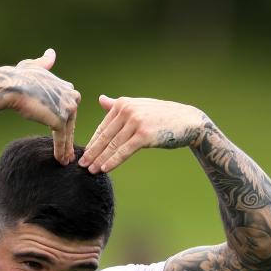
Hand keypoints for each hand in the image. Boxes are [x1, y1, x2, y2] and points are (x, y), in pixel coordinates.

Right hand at [5, 49, 79, 164]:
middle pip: (71, 121)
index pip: (69, 108)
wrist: (11, 86)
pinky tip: (61, 161)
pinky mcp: (61, 121)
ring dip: (66, 147)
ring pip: (68, 132)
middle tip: (69, 152)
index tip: (63, 132)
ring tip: (65, 160)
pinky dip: (61, 151)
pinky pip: (62, 139)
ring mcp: (67, 109)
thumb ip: (44, 63)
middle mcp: (71, 96)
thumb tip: (51, 54)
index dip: (65, 121)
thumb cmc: (18, 77)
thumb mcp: (34, 66)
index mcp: (67, 86)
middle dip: (69, 136)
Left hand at [78, 95, 208, 172]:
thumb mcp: (139, 107)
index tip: (84, 153)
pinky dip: (113, 161)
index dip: (93, 142)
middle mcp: (128, 110)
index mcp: (123, 104)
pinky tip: (104, 169)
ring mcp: (136, 122)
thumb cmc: (163, 116)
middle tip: (81, 164)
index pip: (103, 126)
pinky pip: (124, 151)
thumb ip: (118, 105)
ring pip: (112, 145)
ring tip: (91, 170)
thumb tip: (101, 99)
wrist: (189, 121)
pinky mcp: (144, 135)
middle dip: (92, 152)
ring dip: (100, 159)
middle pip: (105, 136)